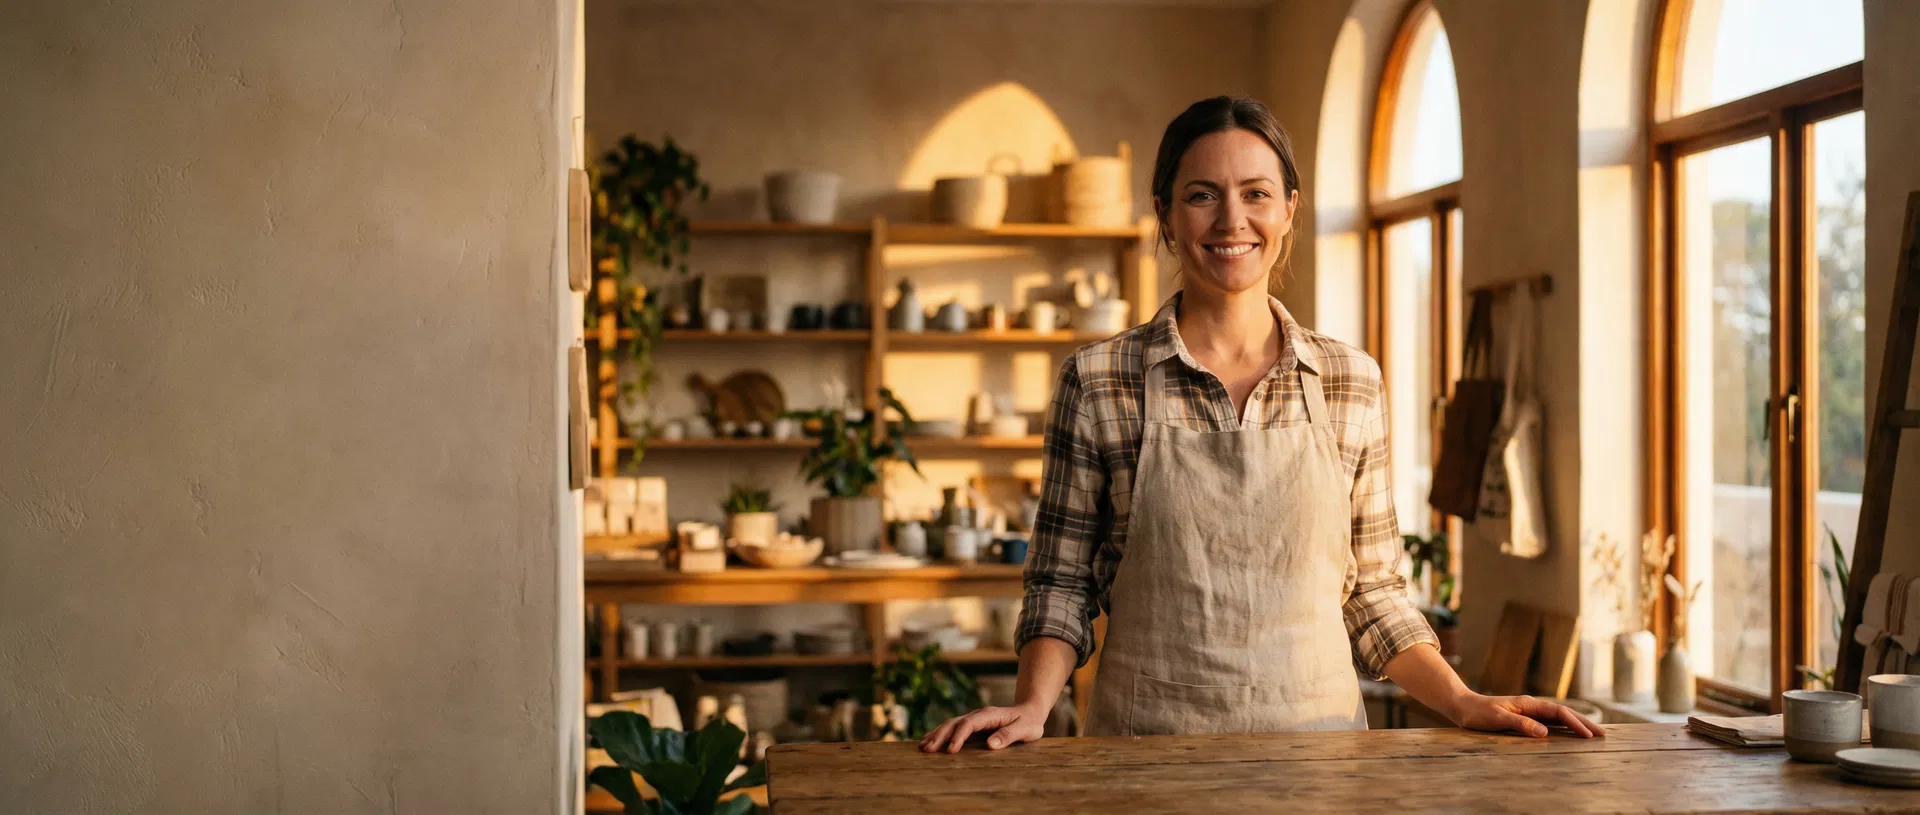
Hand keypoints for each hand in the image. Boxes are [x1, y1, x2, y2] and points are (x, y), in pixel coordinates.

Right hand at [918, 702, 1048, 752]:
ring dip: (936, 735)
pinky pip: (953, 728)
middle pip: (954, 723)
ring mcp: (974, 719)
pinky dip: (941, 734)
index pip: (969, 724)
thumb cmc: (1029, 722)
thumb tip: (990, 745)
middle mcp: (978, 715)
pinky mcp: (973, 725)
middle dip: (940, 736)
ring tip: (922, 747)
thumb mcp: (1025, 729)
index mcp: (989, 715)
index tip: (951, 750)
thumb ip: (1009, 735)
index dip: (958, 736)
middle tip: (927, 750)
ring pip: (950, 724)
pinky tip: (930, 741)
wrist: (1030, 711)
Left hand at [1447, 692, 1605, 737]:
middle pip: (1564, 713)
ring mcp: (1530, 711)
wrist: (1463, 706)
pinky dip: (1564, 727)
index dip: (1575, 723)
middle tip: (1603, 734)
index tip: (1588, 735)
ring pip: (1559, 717)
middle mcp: (1532, 705)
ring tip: (1594, 734)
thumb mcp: (1498, 719)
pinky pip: (1550, 722)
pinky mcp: (1526, 718)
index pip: (1558, 712)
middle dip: (1584, 722)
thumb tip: (1545, 733)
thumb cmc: (1478, 713)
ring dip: (1577, 724)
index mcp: (1528, 704)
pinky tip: (1572, 733)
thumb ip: (1521, 724)